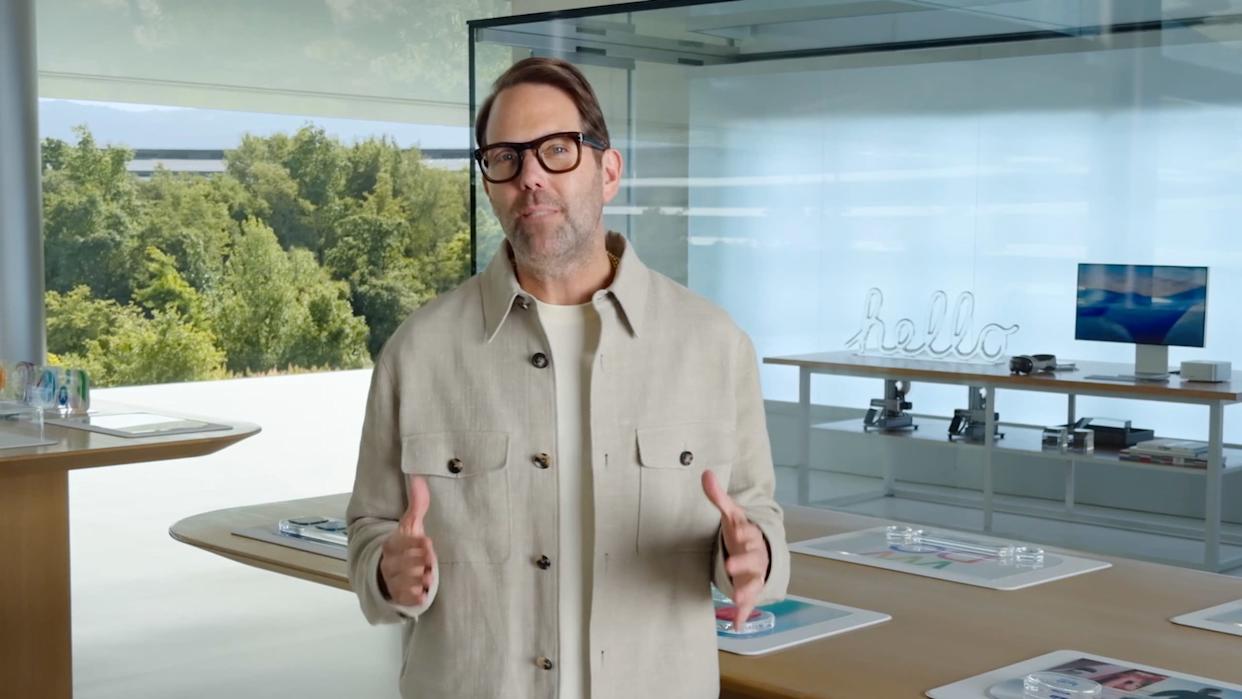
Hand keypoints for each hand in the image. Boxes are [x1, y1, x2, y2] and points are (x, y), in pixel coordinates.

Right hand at [380, 475, 436, 606]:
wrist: (393, 571)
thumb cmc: (407, 545)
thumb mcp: (411, 524)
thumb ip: (417, 503)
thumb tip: (418, 476)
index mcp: (391, 545)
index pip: (399, 544)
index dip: (413, 544)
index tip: (428, 543)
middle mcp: (389, 563)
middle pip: (401, 564)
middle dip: (416, 563)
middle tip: (430, 562)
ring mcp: (393, 581)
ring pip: (402, 582)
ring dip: (416, 580)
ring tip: (429, 578)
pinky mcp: (400, 596)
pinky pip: (404, 599)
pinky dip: (413, 598)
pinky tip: (422, 595)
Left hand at [701, 470, 768, 631]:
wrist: (761, 553)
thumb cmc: (742, 533)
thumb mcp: (732, 515)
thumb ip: (718, 497)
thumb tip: (704, 472)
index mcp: (751, 537)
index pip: (749, 533)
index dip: (743, 532)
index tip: (736, 530)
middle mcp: (755, 557)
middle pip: (751, 560)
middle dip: (742, 564)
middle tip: (729, 567)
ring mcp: (754, 576)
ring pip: (753, 585)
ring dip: (746, 593)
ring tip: (737, 601)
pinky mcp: (750, 591)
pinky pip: (748, 604)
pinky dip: (743, 615)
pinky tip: (736, 625)